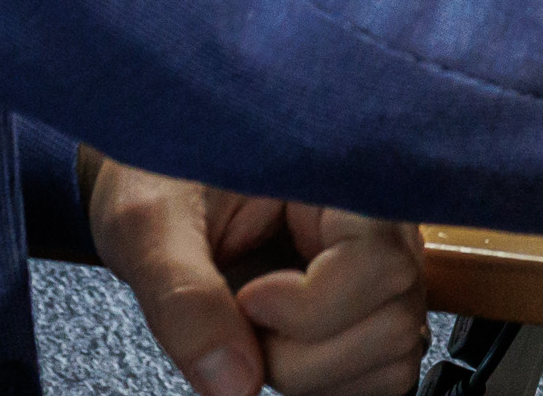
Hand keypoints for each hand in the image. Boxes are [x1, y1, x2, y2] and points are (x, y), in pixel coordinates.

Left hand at [85, 154, 432, 395]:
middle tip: (244, 318)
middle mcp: (380, 220)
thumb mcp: (148, 222)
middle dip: (303, 351)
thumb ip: (184, 298)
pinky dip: (328, 384)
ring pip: (393, 355)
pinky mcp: (369, 305)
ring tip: (257, 332)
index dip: (310, 306)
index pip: (379, 265)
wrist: (160, 179)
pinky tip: (281, 349)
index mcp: (345, 175)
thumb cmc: (162, 168)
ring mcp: (380, 266)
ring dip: (314, 373)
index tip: (248, 298)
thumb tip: (233, 384)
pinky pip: (382, 372)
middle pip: (393, 321)